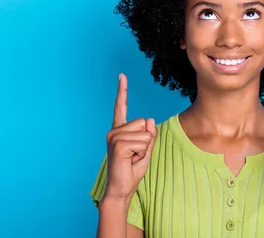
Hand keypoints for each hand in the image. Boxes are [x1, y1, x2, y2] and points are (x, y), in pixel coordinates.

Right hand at [104, 73, 157, 200]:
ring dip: (144, 148)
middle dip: (146, 140)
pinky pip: (142, 142)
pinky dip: (141, 153)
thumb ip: (150, 134)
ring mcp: (113, 137)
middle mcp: (114, 130)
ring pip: (144, 133)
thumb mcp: (146, 149)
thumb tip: (149, 119)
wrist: (122, 188)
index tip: (122, 75)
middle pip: (143, 122)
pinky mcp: (117, 145)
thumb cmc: (133, 169)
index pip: (121, 106)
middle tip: (135, 155)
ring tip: (132, 159)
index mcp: (120, 129)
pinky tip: (130, 160)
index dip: (122, 90)